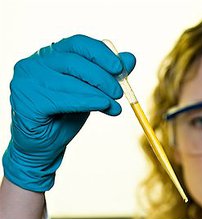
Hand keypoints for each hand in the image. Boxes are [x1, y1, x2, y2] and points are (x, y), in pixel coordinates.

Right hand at [2, 34, 135, 191]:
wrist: (42, 148)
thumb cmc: (62, 119)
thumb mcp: (88, 95)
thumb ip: (106, 76)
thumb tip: (130, 58)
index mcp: (48, 56)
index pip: (77, 44)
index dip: (100, 53)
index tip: (120, 67)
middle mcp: (34, 64)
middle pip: (74, 61)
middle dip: (102, 77)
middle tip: (120, 93)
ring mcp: (27, 82)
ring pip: (71, 80)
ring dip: (98, 93)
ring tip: (115, 105)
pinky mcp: (28, 101)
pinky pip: (63, 99)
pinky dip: (87, 102)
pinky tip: (103, 106)